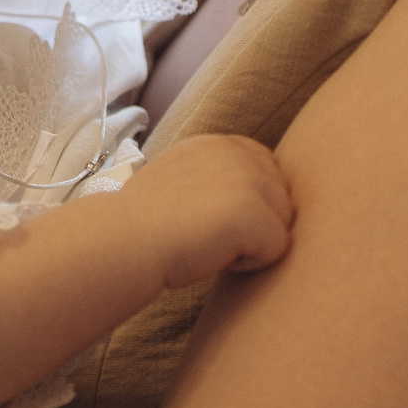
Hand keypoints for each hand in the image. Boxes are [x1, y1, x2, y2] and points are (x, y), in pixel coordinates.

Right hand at [117, 133, 292, 287]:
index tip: (205, 217)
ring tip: (208, 241)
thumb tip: (249, 191)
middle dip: (252, 226)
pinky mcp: (257, 215)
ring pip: (281, 226)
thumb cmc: (146, 220)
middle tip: (204, 232)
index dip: (245, 206)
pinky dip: (248, 264)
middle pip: (280, 202)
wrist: (126, 238)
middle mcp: (242, 154)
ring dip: (251, 244)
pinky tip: (213, 254)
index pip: (268, 177)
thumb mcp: (182, 174)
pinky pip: (277, 251)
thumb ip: (218, 171)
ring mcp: (252, 182)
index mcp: (223, 143)